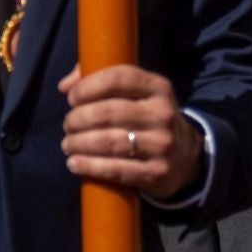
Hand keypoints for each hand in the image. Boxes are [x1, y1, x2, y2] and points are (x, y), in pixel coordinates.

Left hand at [59, 65, 203, 202]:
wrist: (186, 158)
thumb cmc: (148, 119)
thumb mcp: (138, 94)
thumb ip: (102, 81)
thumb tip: (65, 85)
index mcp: (159, 88)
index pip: (118, 78)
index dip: (88, 86)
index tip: (72, 97)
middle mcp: (162, 114)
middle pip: (108, 113)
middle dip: (78, 119)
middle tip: (68, 125)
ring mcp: (162, 145)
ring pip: (108, 142)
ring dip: (78, 143)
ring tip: (68, 144)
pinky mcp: (156, 173)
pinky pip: (115, 170)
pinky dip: (89, 167)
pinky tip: (75, 163)